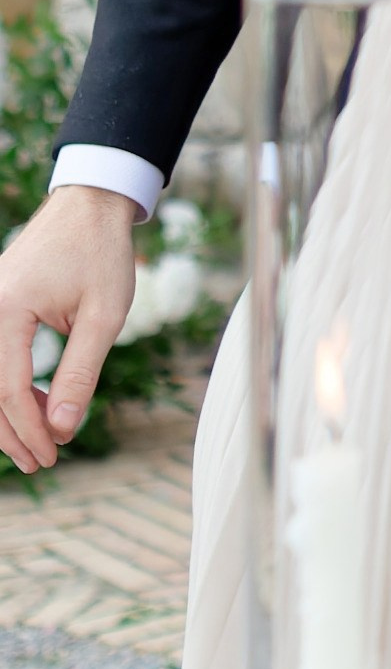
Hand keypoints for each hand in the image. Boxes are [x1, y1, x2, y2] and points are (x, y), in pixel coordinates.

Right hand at [0, 184, 138, 472]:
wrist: (90, 205)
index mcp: (6, 310)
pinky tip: (32, 405)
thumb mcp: (103, 316)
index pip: (9, 389)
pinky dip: (6, 386)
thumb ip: (80, 372)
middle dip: (11, 432)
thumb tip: (61, 427)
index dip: (30, 429)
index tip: (54, 454)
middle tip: (41, 462)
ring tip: (36, 444)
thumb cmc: (101, 254)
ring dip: (5, 414)